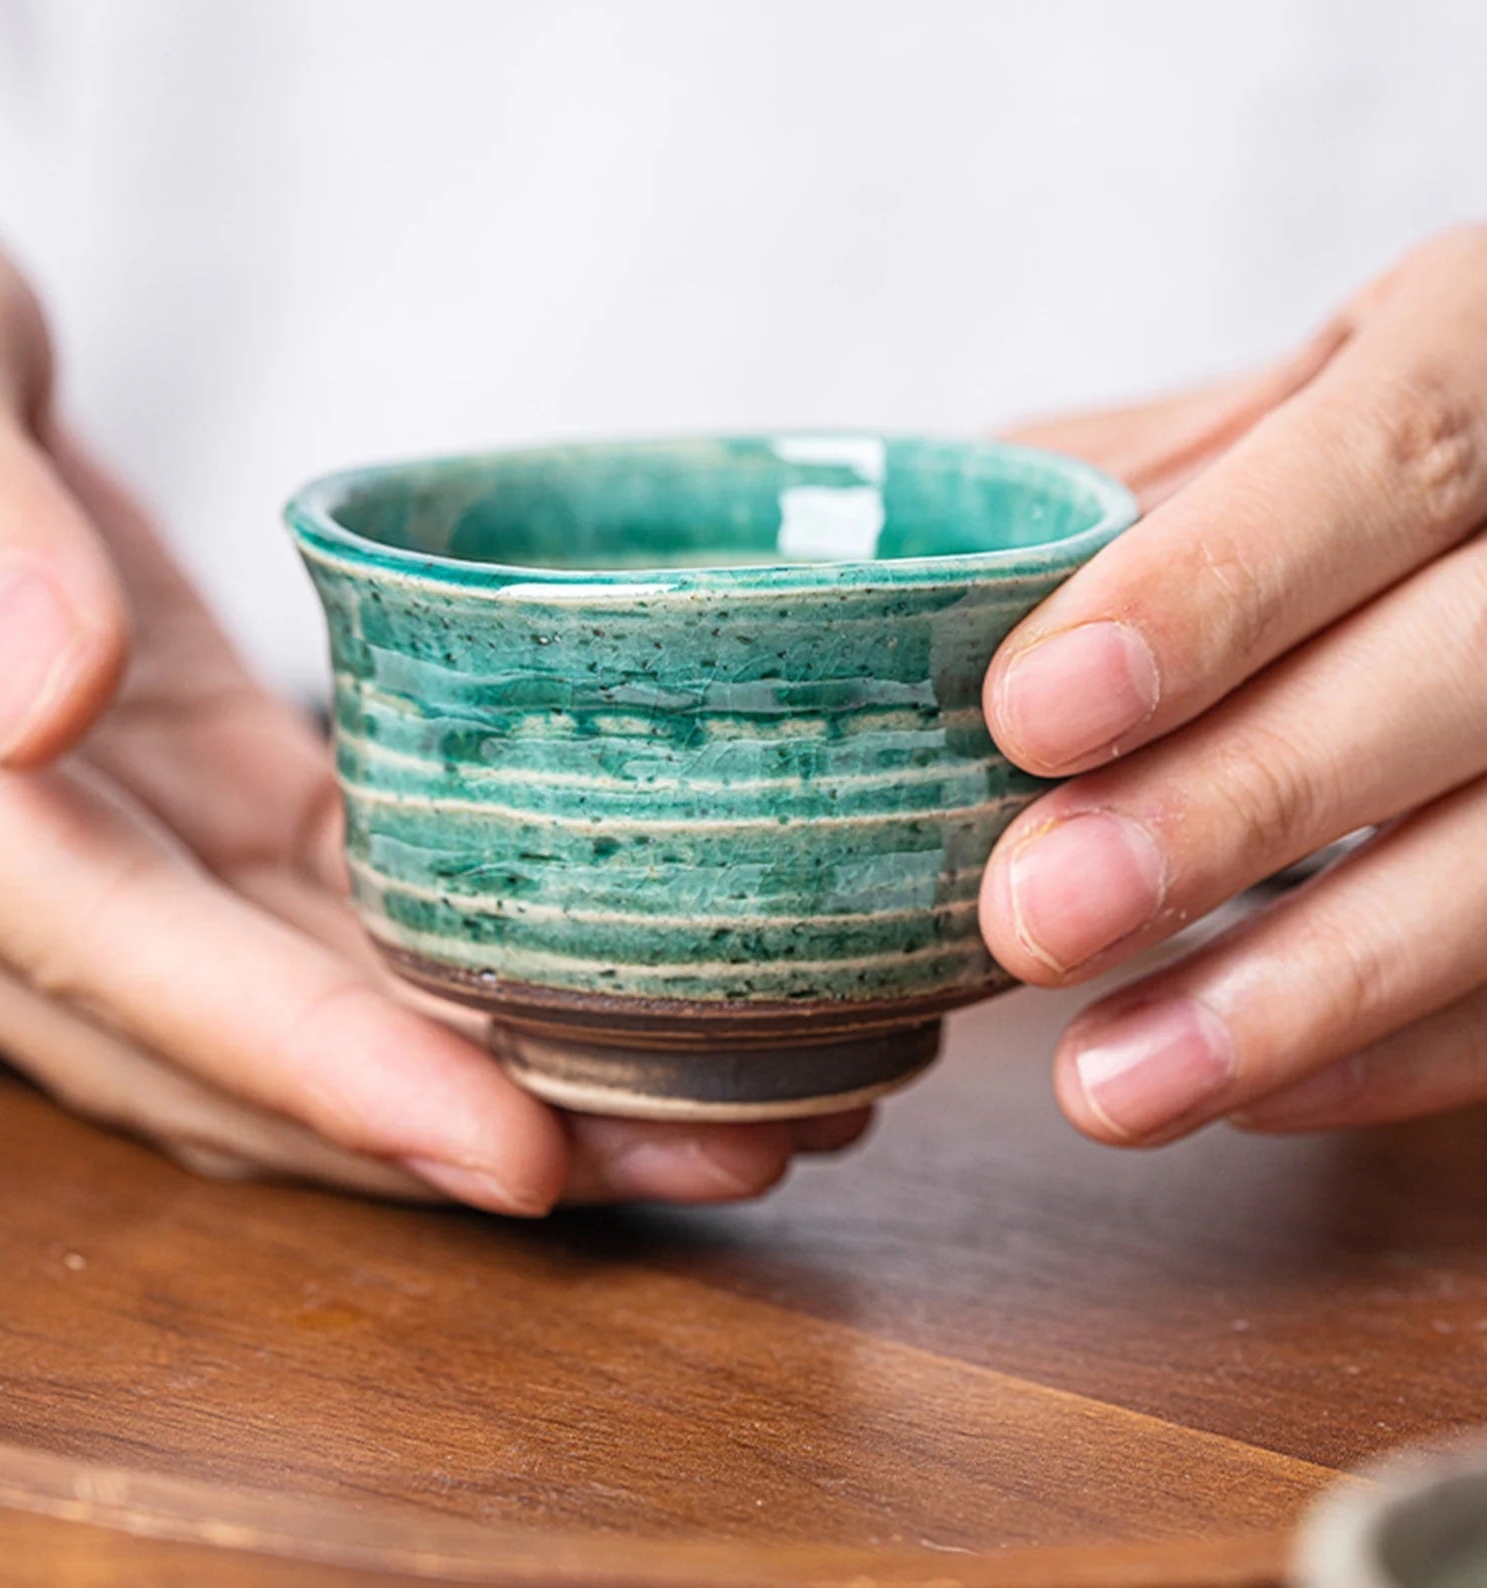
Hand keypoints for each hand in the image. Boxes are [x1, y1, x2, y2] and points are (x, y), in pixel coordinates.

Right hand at [0, 171, 868, 1210]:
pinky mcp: (195, 804)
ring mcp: (115, 852)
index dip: (330, 1076)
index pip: (139, 968)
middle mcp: (14, 876)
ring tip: (713, 1104)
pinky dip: (461, 970)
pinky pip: (333, 919)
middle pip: (255, 1051)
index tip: (518, 1159)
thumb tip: (38, 698)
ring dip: (500, 1073)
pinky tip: (602, 985)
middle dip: (475, 1127)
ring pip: (312, 1010)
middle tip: (720, 1157)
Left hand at [981, 227, 1486, 1143]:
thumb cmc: (1358, 472)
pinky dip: (1389, 1049)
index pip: (1378, 461)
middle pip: (1457, 670)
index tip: (1032, 714)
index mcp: (1483, 360)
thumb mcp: (1269, 418)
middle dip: (1237, 805)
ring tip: (1108, 1084)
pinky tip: (1237, 1088)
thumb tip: (902, 597)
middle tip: (1034, 916)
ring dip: (1306, 989)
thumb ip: (1125, 483)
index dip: (1213, 594)